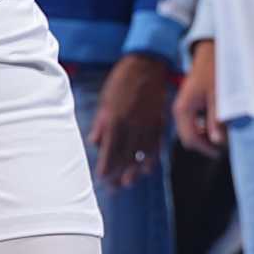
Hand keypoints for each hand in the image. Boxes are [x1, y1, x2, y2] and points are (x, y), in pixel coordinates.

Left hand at [88, 52, 175, 183]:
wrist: (147, 65)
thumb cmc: (121, 80)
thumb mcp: (105, 99)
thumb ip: (101, 123)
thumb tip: (94, 143)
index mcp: (115, 120)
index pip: (110, 152)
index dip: (106, 168)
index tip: (102, 179)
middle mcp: (132, 126)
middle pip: (125, 158)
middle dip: (118, 175)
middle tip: (113, 188)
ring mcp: (147, 126)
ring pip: (141, 156)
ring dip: (134, 172)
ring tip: (127, 184)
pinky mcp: (159, 123)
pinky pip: (155, 147)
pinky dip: (150, 160)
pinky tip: (145, 170)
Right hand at [174, 40, 224, 154]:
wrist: (209, 53)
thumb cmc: (214, 72)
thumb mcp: (218, 97)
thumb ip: (216, 120)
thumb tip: (217, 142)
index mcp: (183, 110)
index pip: (190, 139)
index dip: (205, 149)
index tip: (220, 152)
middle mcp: (179, 110)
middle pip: (188, 137)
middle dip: (204, 144)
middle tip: (223, 145)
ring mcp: (182, 107)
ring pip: (190, 130)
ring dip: (204, 136)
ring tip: (222, 133)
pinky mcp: (187, 104)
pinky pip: (192, 122)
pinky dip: (203, 127)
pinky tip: (215, 122)